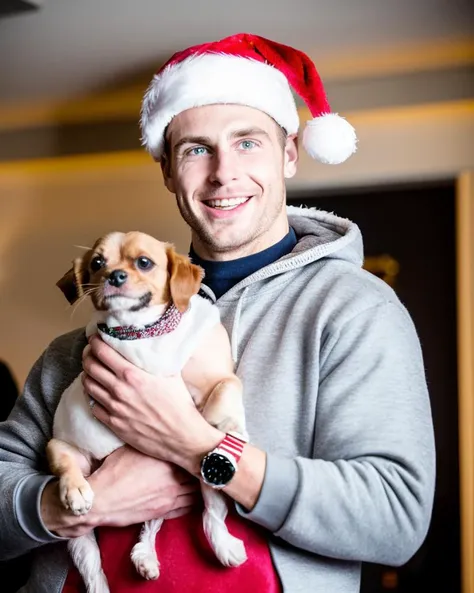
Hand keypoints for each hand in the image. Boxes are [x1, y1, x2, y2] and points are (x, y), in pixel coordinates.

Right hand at [41, 446, 199, 537]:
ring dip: (201, 483)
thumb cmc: (113, 470)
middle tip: (209, 460)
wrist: (101, 499)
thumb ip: (149, 438)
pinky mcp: (165, 512)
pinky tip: (198, 495)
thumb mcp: (131, 445)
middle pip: (197, 471)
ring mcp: (171, 497)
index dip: (197, 447)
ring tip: (207, 476)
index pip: (190, 451)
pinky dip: (195, 501)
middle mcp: (173, 478)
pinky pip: (188, 507)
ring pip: (197, 490)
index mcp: (166, 459)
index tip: (203, 442)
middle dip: (202, 465)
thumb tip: (157, 425)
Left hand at [82, 335, 222, 472]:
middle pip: (91, 366)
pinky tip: (96, 391)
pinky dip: (91, 395)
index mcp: (132, 374)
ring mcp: (114, 408)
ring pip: (88, 385)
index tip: (95, 338)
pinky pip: (93, 406)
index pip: (103, 352)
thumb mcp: (171, 373)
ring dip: (87, 374)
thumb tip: (155, 343)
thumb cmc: (180, 404)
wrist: (181, 436)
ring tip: (91, 369)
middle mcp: (119, 390)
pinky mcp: (113, 424)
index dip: (95, 342)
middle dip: (87, 355)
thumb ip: (157, 359)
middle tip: (90, 351)